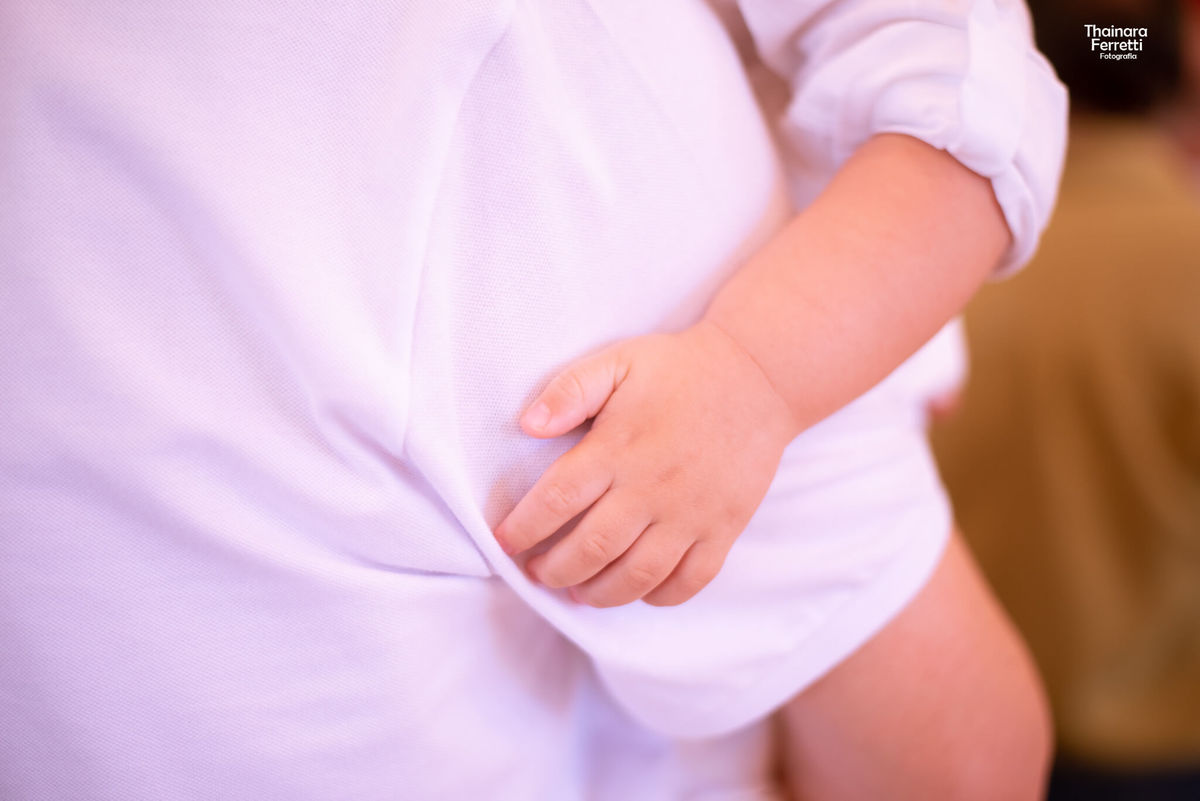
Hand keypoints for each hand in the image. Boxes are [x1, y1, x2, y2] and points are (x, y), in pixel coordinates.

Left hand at [493, 320, 797, 606]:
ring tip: (577, 590)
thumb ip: (570, 390)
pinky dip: (658, 596)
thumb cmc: (678, 371)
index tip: (504, 542)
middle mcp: (651, 488)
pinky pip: (689, 581)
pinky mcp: (723, 528)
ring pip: (637, 575)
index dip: (523, 528)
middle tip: (537, 573)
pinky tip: (637, 590)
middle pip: (591, 548)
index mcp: (618, 449)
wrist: (758, 378)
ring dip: (599, 593)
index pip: (556, 501)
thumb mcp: (617, 362)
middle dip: (553, 570)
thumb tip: (527, 425)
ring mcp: (691, 513)